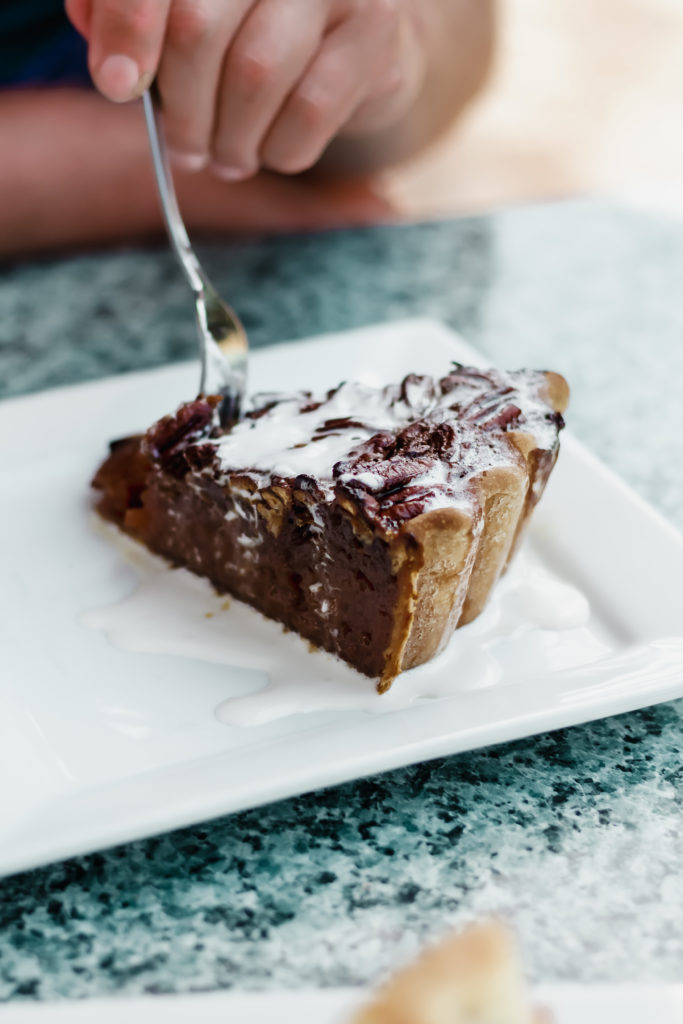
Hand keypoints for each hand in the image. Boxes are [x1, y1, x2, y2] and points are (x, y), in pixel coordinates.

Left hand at [65, 0, 425, 179]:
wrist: (355, 36)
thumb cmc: (252, 23)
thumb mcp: (185, 12)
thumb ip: (129, 19)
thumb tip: (109, 65)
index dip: (127, 28)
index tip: (117, 87)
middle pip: (199, 28)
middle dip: (183, 110)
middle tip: (185, 152)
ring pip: (254, 75)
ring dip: (231, 140)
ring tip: (227, 159)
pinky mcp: (377, 25)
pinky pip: (309, 110)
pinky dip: (280, 151)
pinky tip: (272, 153)